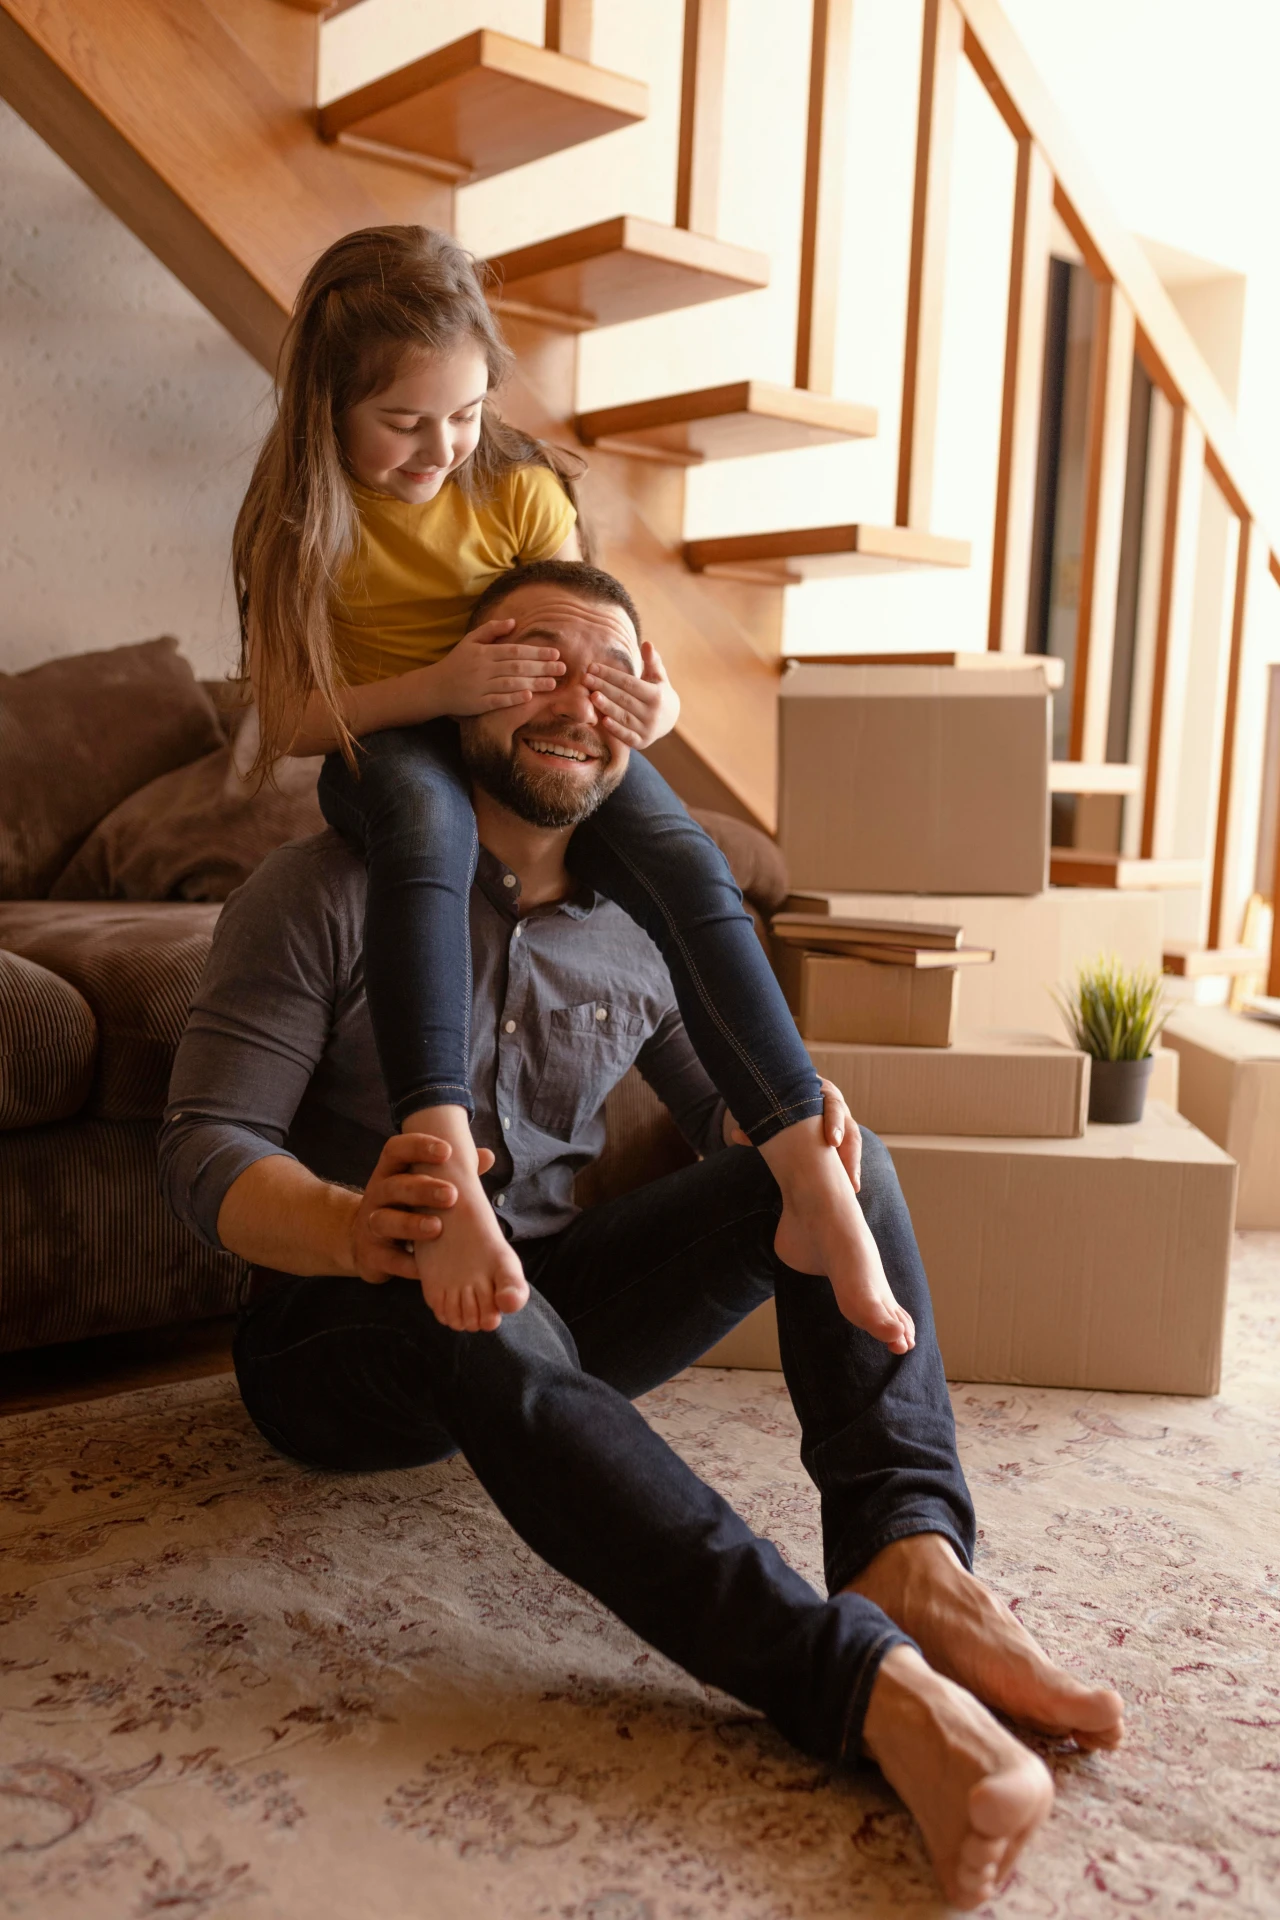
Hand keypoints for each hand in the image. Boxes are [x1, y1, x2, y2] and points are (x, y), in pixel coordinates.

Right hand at [346, 1133, 496, 1283]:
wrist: (365, 1243)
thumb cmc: (406, 1207)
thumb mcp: (422, 1185)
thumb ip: (453, 1171)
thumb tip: (487, 1155)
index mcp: (391, 1172)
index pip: (396, 1150)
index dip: (418, 1146)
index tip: (446, 1151)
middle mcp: (377, 1195)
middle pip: (394, 1186)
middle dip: (422, 1189)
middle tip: (452, 1195)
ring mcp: (370, 1226)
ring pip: (384, 1220)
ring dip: (411, 1224)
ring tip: (437, 1228)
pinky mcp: (371, 1256)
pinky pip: (389, 1259)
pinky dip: (408, 1263)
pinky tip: (426, 1267)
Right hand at [425, 617, 565, 718]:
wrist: (435, 687)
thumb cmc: (457, 663)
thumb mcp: (470, 641)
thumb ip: (491, 630)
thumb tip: (514, 622)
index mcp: (484, 652)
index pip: (515, 651)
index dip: (536, 652)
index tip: (555, 653)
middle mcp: (483, 669)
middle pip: (517, 667)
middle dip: (542, 667)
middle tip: (562, 668)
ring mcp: (480, 687)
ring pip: (511, 683)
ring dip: (534, 683)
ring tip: (553, 683)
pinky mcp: (478, 704)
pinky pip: (498, 700)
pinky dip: (514, 698)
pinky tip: (529, 696)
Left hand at [584, 640, 679, 747]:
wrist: (670, 720)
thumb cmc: (658, 692)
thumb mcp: (658, 676)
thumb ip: (652, 661)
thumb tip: (647, 643)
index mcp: (656, 695)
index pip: (629, 683)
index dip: (610, 674)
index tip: (592, 666)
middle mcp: (653, 713)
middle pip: (623, 698)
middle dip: (603, 687)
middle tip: (585, 678)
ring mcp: (647, 729)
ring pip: (623, 716)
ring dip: (606, 707)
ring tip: (591, 695)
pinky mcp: (641, 742)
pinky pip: (626, 735)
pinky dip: (615, 729)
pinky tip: (602, 720)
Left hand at [723, 1080, 861, 1190]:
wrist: (790, 1097)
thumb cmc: (781, 1102)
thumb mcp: (773, 1108)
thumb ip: (759, 1123)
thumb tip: (736, 1135)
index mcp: (822, 1093)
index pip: (833, 1105)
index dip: (834, 1123)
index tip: (832, 1142)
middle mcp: (837, 1108)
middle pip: (850, 1128)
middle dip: (849, 1153)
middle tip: (849, 1177)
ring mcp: (843, 1122)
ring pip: (853, 1143)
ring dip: (853, 1165)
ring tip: (853, 1188)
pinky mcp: (843, 1137)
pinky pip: (849, 1153)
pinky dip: (849, 1169)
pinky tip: (850, 1188)